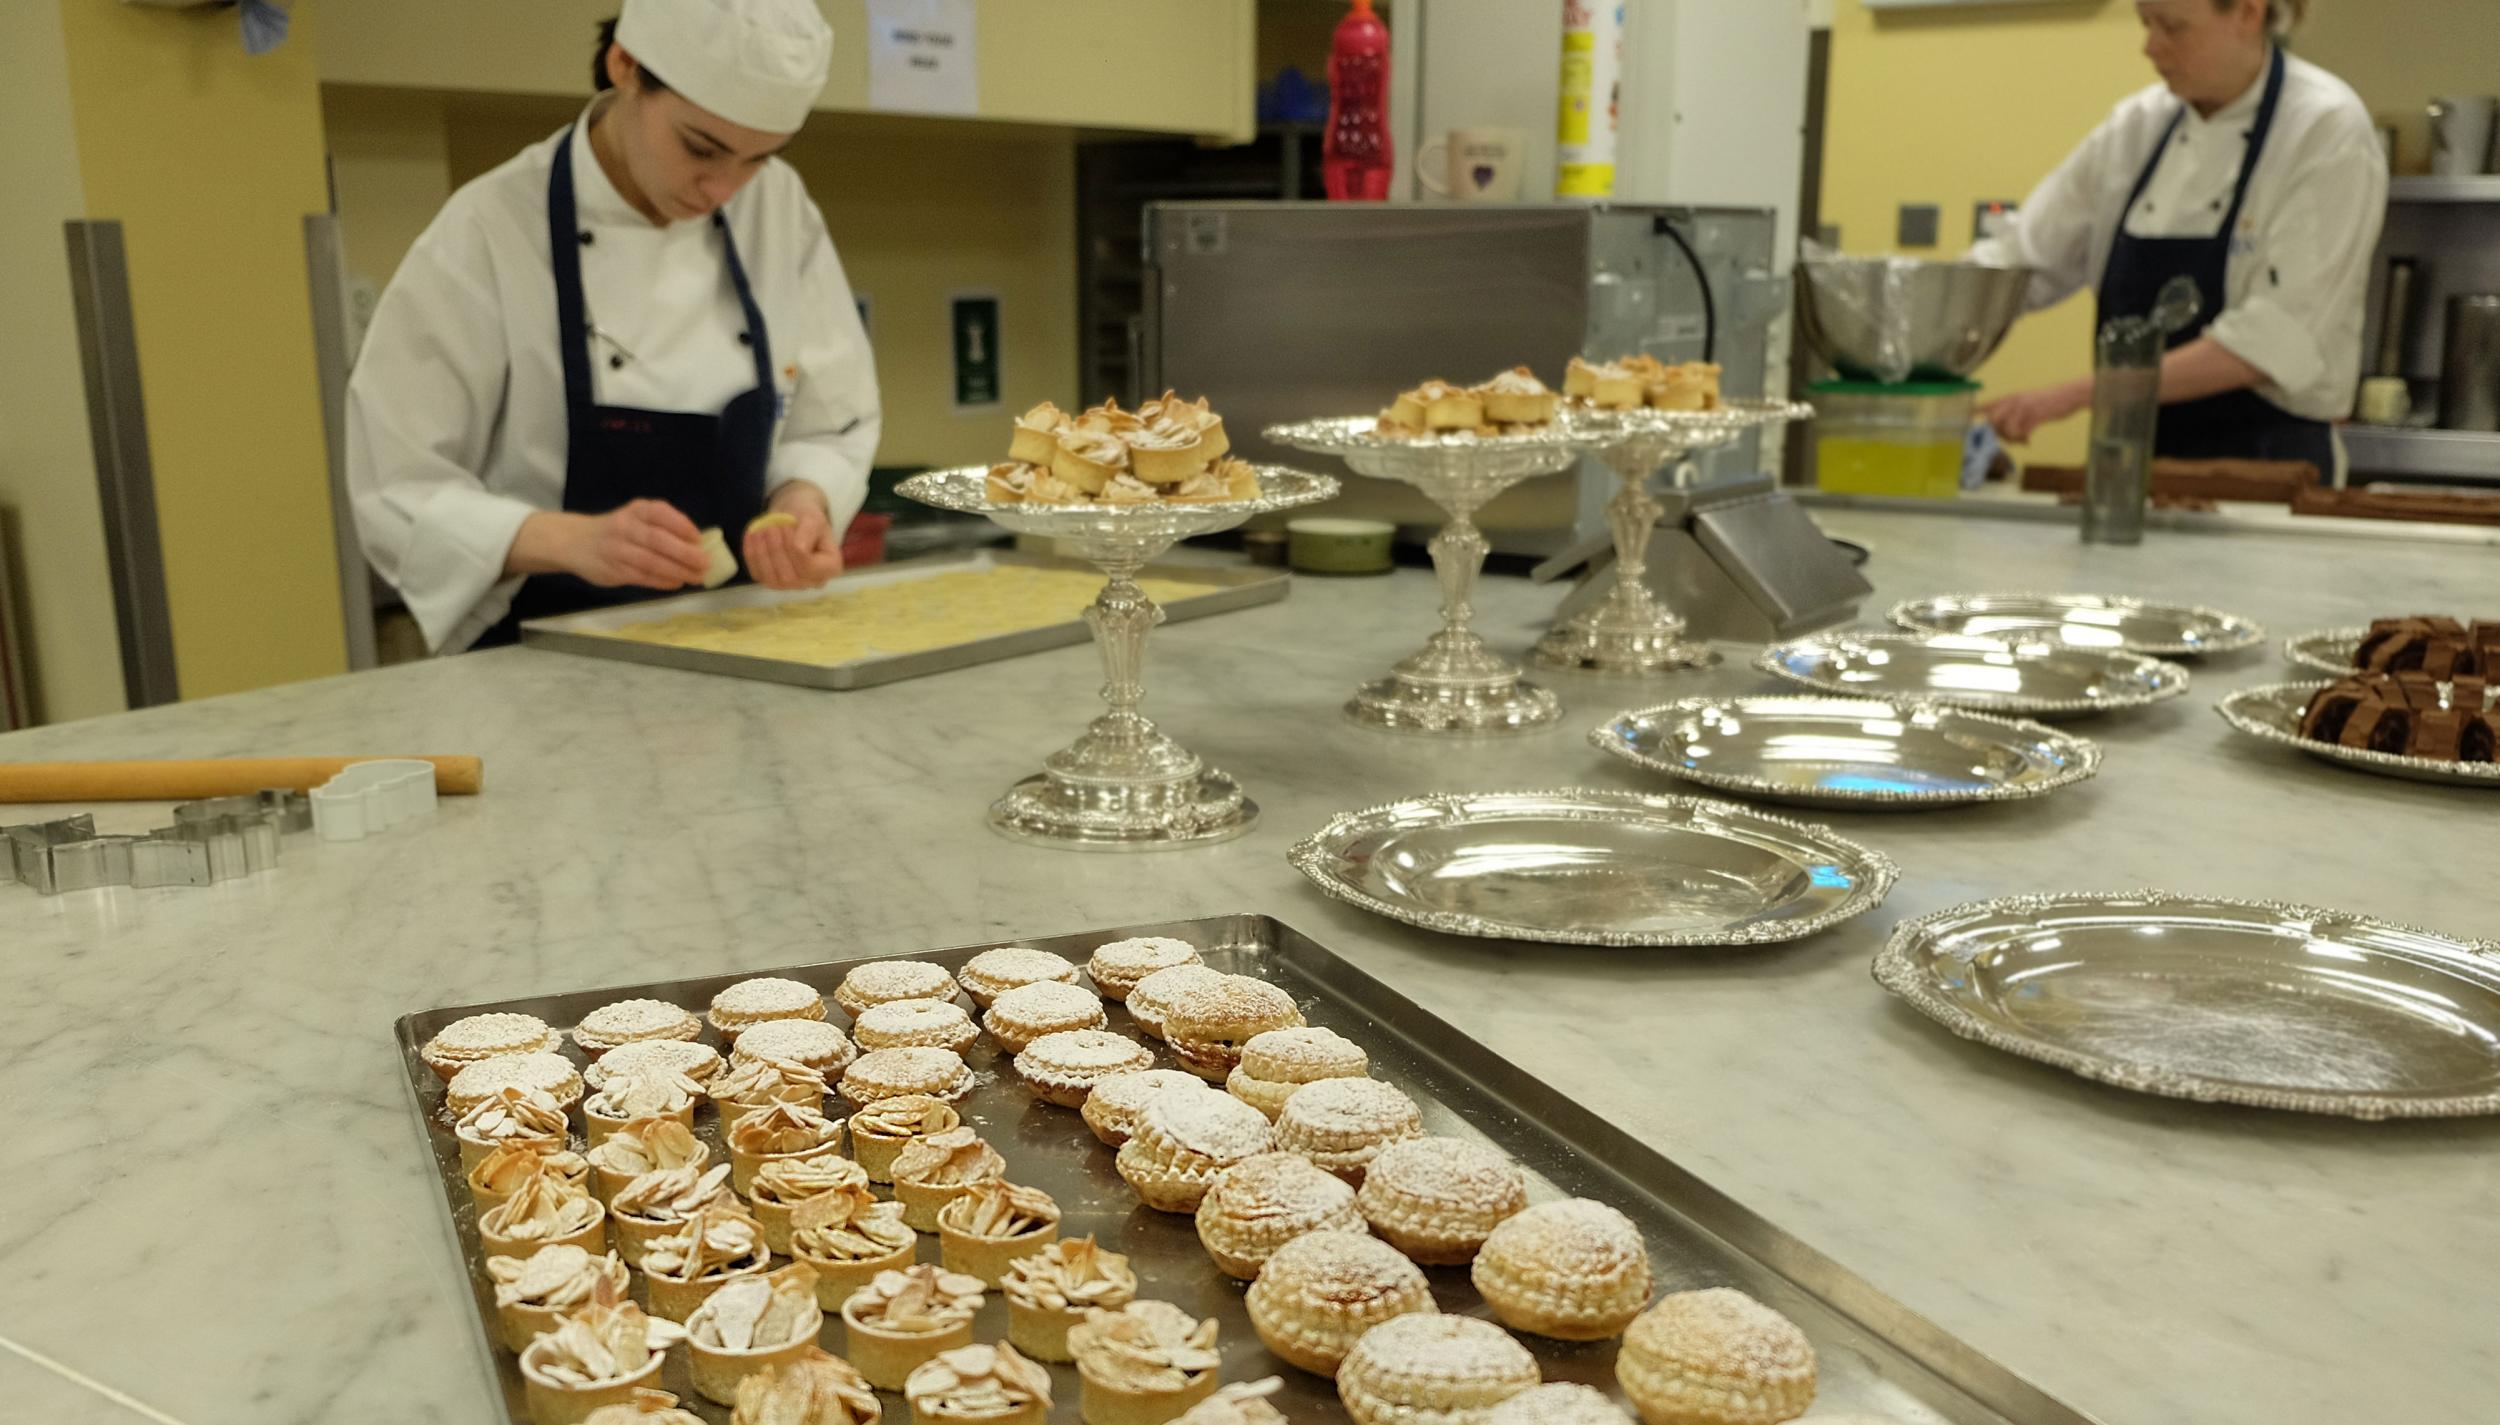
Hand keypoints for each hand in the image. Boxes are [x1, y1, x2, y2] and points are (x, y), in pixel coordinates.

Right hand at [574, 499, 710, 588]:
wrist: (575, 542)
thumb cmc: (618, 530)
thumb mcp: (637, 518)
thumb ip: (663, 528)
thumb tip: (699, 545)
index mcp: (637, 510)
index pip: (661, 513)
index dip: (682, 526)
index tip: (699, 539)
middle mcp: (625, 526)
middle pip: (658, 540)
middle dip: (685, 553)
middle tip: (705, 563)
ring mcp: (617, 549)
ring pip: (651, 562)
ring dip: (677, 571)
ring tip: (696, 577)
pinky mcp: (613, 569)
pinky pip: (642, 577)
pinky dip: (662, 581)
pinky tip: (677, 583)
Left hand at [744, 485, 844, 589]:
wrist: (793, 517)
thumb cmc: (807, 517)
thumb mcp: (813, 517)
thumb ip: (809, 531)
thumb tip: (799, 548)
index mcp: (830, 568)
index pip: (808, 567)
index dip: (793, 547)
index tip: (787, 525)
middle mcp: (812, 582)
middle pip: (789, 576)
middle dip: (776, 549)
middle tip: (771, 526)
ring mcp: (791, 585)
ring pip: (771, 579)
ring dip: (761, 553)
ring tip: (760, 529)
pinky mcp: (771, 581)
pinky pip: (758, 574)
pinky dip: (751, 554)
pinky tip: (752, 535)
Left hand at [1981, 380, 2092, 444]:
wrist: (2069, 395)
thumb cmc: (2047, 400)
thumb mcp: (2026, 400)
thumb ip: (2011, 410)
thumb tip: (1997, 425)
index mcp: (2012, 397)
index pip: (1988, 405)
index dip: (1977, 412)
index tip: (1968, 418)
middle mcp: (2015, 402)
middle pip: (1993, 421)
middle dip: (1997, 433)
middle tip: (2009, 438)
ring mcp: (2025, 409)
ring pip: (2007, 429)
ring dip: (2011, 439)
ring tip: (2021, 440)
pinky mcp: (2036, 417)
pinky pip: (2022, 434)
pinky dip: (2023, 441)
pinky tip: (2028, 442)